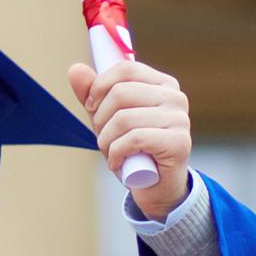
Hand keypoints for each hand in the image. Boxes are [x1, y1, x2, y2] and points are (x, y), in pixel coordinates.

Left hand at [70, 58, 195, 219]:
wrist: (155, 187)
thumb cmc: (131, 147)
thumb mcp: (106, 117)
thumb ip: (91, 92)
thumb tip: (75, 69)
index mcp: (162, 83)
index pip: (126, 68)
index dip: (100, 85)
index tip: (91, 105)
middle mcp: (175, 97)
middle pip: (121, 93)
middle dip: (100, 118)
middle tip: (103, 137)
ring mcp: (180, 119)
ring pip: (124, 118)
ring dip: (106, 140)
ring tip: (111, 152)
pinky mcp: (178, 143)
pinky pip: (134, 139)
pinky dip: (116, 153)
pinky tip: (117, 163)